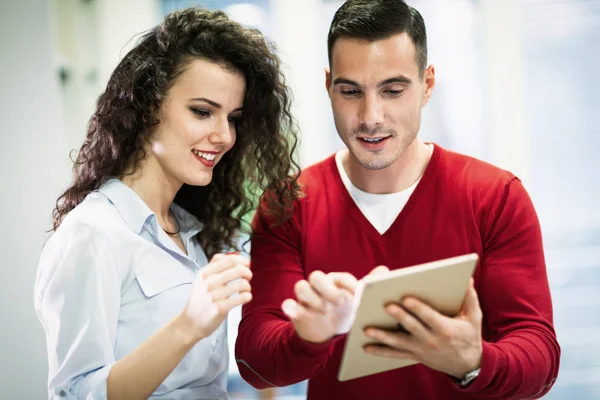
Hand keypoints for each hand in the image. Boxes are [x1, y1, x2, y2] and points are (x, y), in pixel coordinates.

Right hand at [180, 253, 251, 341]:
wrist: (190, 323)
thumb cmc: (200, 300)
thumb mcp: (202, 280)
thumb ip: (216, 266)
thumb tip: (236, 256)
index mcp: (205, 273)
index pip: (229, 260)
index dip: (242, 260)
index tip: (247, 265)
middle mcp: (209, 282)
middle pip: (238, 269)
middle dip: (248, 273)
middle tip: (248, 278)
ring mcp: (214, 296)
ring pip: (242, 284)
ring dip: (248, 286)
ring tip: (245, 291)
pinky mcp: (220, 309)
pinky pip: (242, 298)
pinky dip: (247, 296)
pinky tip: (245, 298)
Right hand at [282, 266, 388, 343]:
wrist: (327, 331)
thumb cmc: (343, 311)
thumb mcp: (356, 300)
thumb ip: (368, 285)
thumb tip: (384, 269)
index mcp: (334, 281)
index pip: (340, 277)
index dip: (348, 284)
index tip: (357, 295)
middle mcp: (318, 286)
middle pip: (317, 276)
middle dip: (328, 287)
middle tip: (341, 301)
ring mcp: (306, 297)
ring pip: (301, 287)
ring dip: (312, 297)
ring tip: (324, 310)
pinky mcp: (297, 310)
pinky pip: (288, 305)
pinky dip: (289, 307)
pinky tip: (292, 310)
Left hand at [363, 278, 482, 377]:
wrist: (468, 365)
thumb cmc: (469, 336)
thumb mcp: (474, 318)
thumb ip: (470, 298)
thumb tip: (468, 279)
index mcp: (445, 329)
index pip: (430, 317)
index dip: (418, 308)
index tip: (406, 298)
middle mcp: (432, 340)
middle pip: (412, 328)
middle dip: (399, 317)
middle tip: (386, 306)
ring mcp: (421, 350)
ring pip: (399, 343)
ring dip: (383, 337)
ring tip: (367, 330)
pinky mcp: (414, 355)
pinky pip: (395, 354)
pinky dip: (381, 351)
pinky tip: (366, 347)